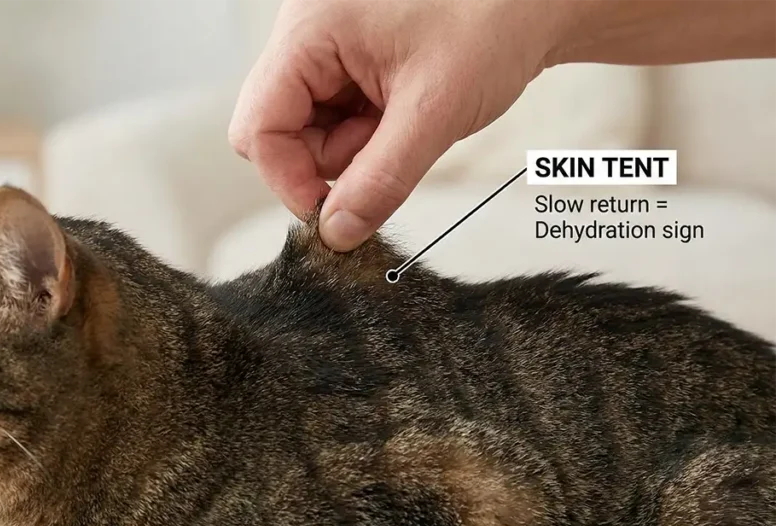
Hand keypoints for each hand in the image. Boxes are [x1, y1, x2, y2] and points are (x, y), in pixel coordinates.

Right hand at [228, 0, 571, 250]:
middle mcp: (304, 32)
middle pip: (278, 130)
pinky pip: (333, 116)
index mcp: (309, 29)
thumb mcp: (434, 112)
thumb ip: (380, 180)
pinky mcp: (344, 58)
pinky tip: (403, 111)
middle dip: (330, 158)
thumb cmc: (493, 22)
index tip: (333, 214)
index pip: (259, 126)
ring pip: (307, 129)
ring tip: (406, 120)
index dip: (290, 180)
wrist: (535, 1)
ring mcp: (323, 44)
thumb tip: (337, 233)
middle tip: (385, 149)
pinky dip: (367, 131)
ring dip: (354, 147)